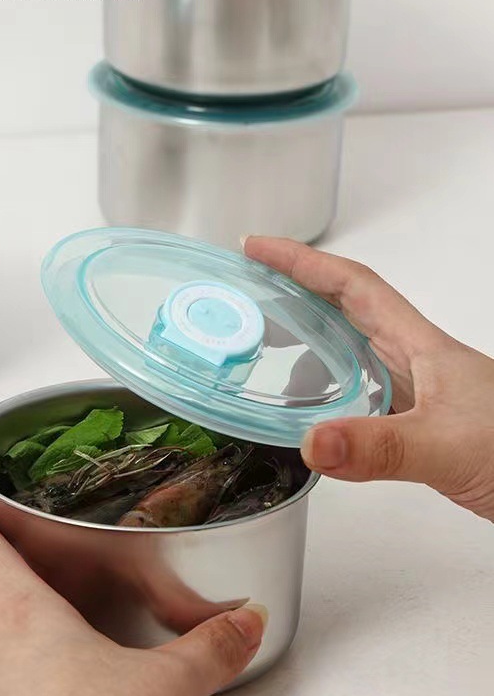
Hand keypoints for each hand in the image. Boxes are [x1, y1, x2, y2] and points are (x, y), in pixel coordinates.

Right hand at [245, 237, 493, 520]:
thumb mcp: (448, 447)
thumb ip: (381, 447)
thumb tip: (312, 440)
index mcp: (423, 348)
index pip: (353, 286)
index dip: (303, 262)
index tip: (258, 248)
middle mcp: (420, 364)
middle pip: (348, 309)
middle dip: (296, 290)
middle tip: (248, 286)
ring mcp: (424, 394)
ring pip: (357, 351)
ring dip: (312, 338)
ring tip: (268, 341)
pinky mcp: (427, 428)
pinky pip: (366, 394)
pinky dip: (332, 392)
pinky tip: (318, 414)